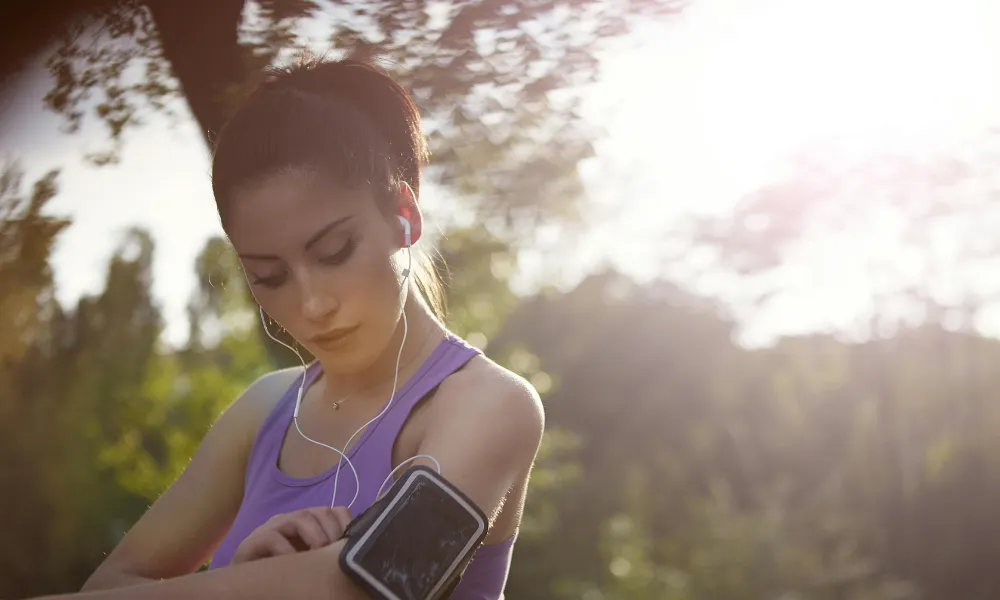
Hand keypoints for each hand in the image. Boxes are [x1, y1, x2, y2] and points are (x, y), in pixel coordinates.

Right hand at [231, 506, 351, 564]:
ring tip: (317, 556)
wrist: (244, 582)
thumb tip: (353, 552)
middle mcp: (291, 519)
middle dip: (333, 532)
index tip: (352, 544)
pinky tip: (293, 563)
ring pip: (300, 517)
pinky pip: (272, 538)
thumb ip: (327, 550)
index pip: (336, 511)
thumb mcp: (310, 559)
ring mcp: (271, 527)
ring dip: (315, 537)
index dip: (346, 524)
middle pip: (321, 512)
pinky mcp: (252, 542)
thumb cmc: (281, 570)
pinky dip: (287, 550)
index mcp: (309, 523)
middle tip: (334, 555)